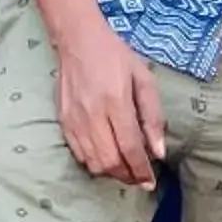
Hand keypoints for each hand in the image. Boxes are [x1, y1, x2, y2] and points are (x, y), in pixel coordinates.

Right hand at [55, 11, 164, 184]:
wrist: (78, 39)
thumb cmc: (115, 55)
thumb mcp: (143, 79)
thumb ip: (152, 116)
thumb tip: (158, 151)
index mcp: (116, 100)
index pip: (130, 146)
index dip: (141, 169)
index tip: (150, 182)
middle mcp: (93, 113)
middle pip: (110, 161)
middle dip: (127, 176)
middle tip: (139, 178)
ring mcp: (75, 118)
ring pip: (93, 162)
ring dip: (111, 173)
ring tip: (125, 170)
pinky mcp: (63, 120)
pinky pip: (78, 154)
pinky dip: (93, 163)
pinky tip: (105, 158)